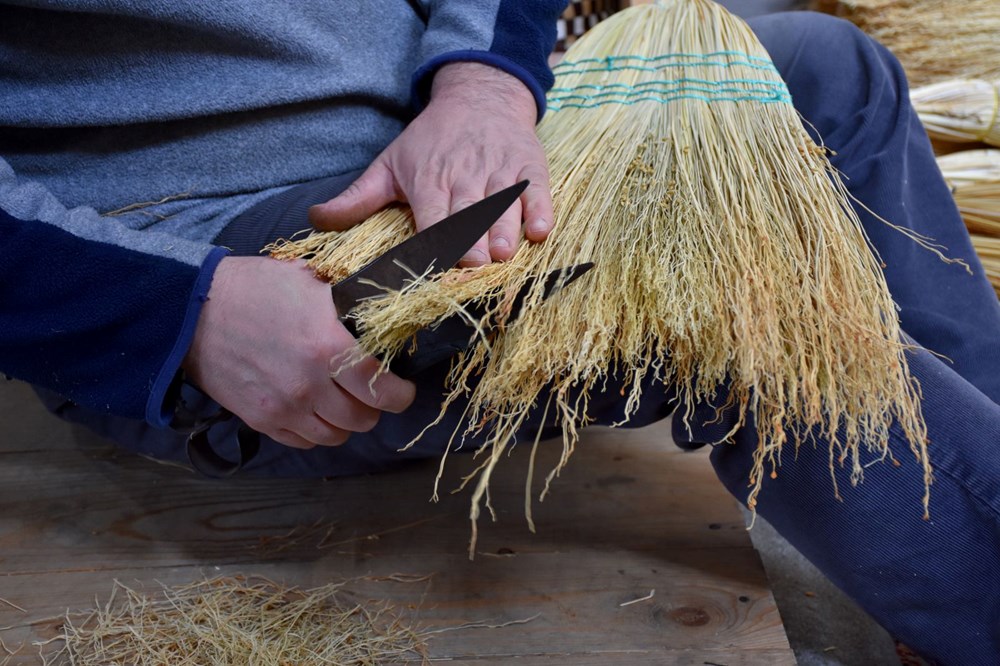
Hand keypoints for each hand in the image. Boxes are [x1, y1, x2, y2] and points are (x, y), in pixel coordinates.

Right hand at [182, 256, 415, 448]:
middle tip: (371, 391)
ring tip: (342, 401)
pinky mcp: (261, 420)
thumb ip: (347, 302)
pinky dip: (315, 431)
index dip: (401, 395)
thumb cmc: (254, 288)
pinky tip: (314, 410)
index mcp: (327, 347)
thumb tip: (381, 307)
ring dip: (345, 422)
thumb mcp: (310, 282)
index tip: (403, 389)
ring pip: (335, 436)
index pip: (383, 389)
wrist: (193, 310)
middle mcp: (309, 385)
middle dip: (374, 407)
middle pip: (362, 419)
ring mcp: (284, 407)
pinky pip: (303, 442)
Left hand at [308, 61, 554, 265]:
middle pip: (469, 213)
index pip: (432, 214)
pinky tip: (540, 230)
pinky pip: (537, 192)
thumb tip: (314, 220)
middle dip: (472, 239)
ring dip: (504, 230)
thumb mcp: (389, 164)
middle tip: (475, 263)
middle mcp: (465, 175)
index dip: (436, 238)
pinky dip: (540, 211)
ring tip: (503, 253)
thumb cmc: (430, 140)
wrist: (480, 96)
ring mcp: (500, 171)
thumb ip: (356, 198)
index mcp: (429, 179)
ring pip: (503, 206)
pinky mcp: (529, 167)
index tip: (438, 263)